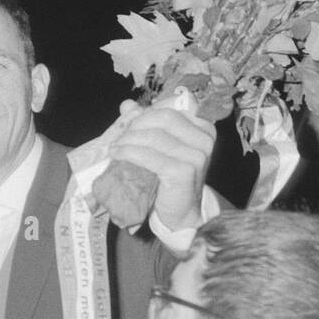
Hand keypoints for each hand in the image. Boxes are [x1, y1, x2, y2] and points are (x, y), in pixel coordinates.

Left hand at [105, 101, 214, 233]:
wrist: (179, 213)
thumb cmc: (168, 178)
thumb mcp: (158, 147)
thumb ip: (145, 123)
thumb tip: (127, 104)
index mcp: (202, 127)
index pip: (170, 107)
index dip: (146, 112)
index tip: (128, 122)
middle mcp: (204, 138)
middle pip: (162, 118)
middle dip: (136, 124)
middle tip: (119, 136)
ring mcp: (197, 155)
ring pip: (154, 136)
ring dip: (128, 140)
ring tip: (114, 147)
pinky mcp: (185, 171)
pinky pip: (150, 156)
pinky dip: (129, 153)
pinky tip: (117, 155)